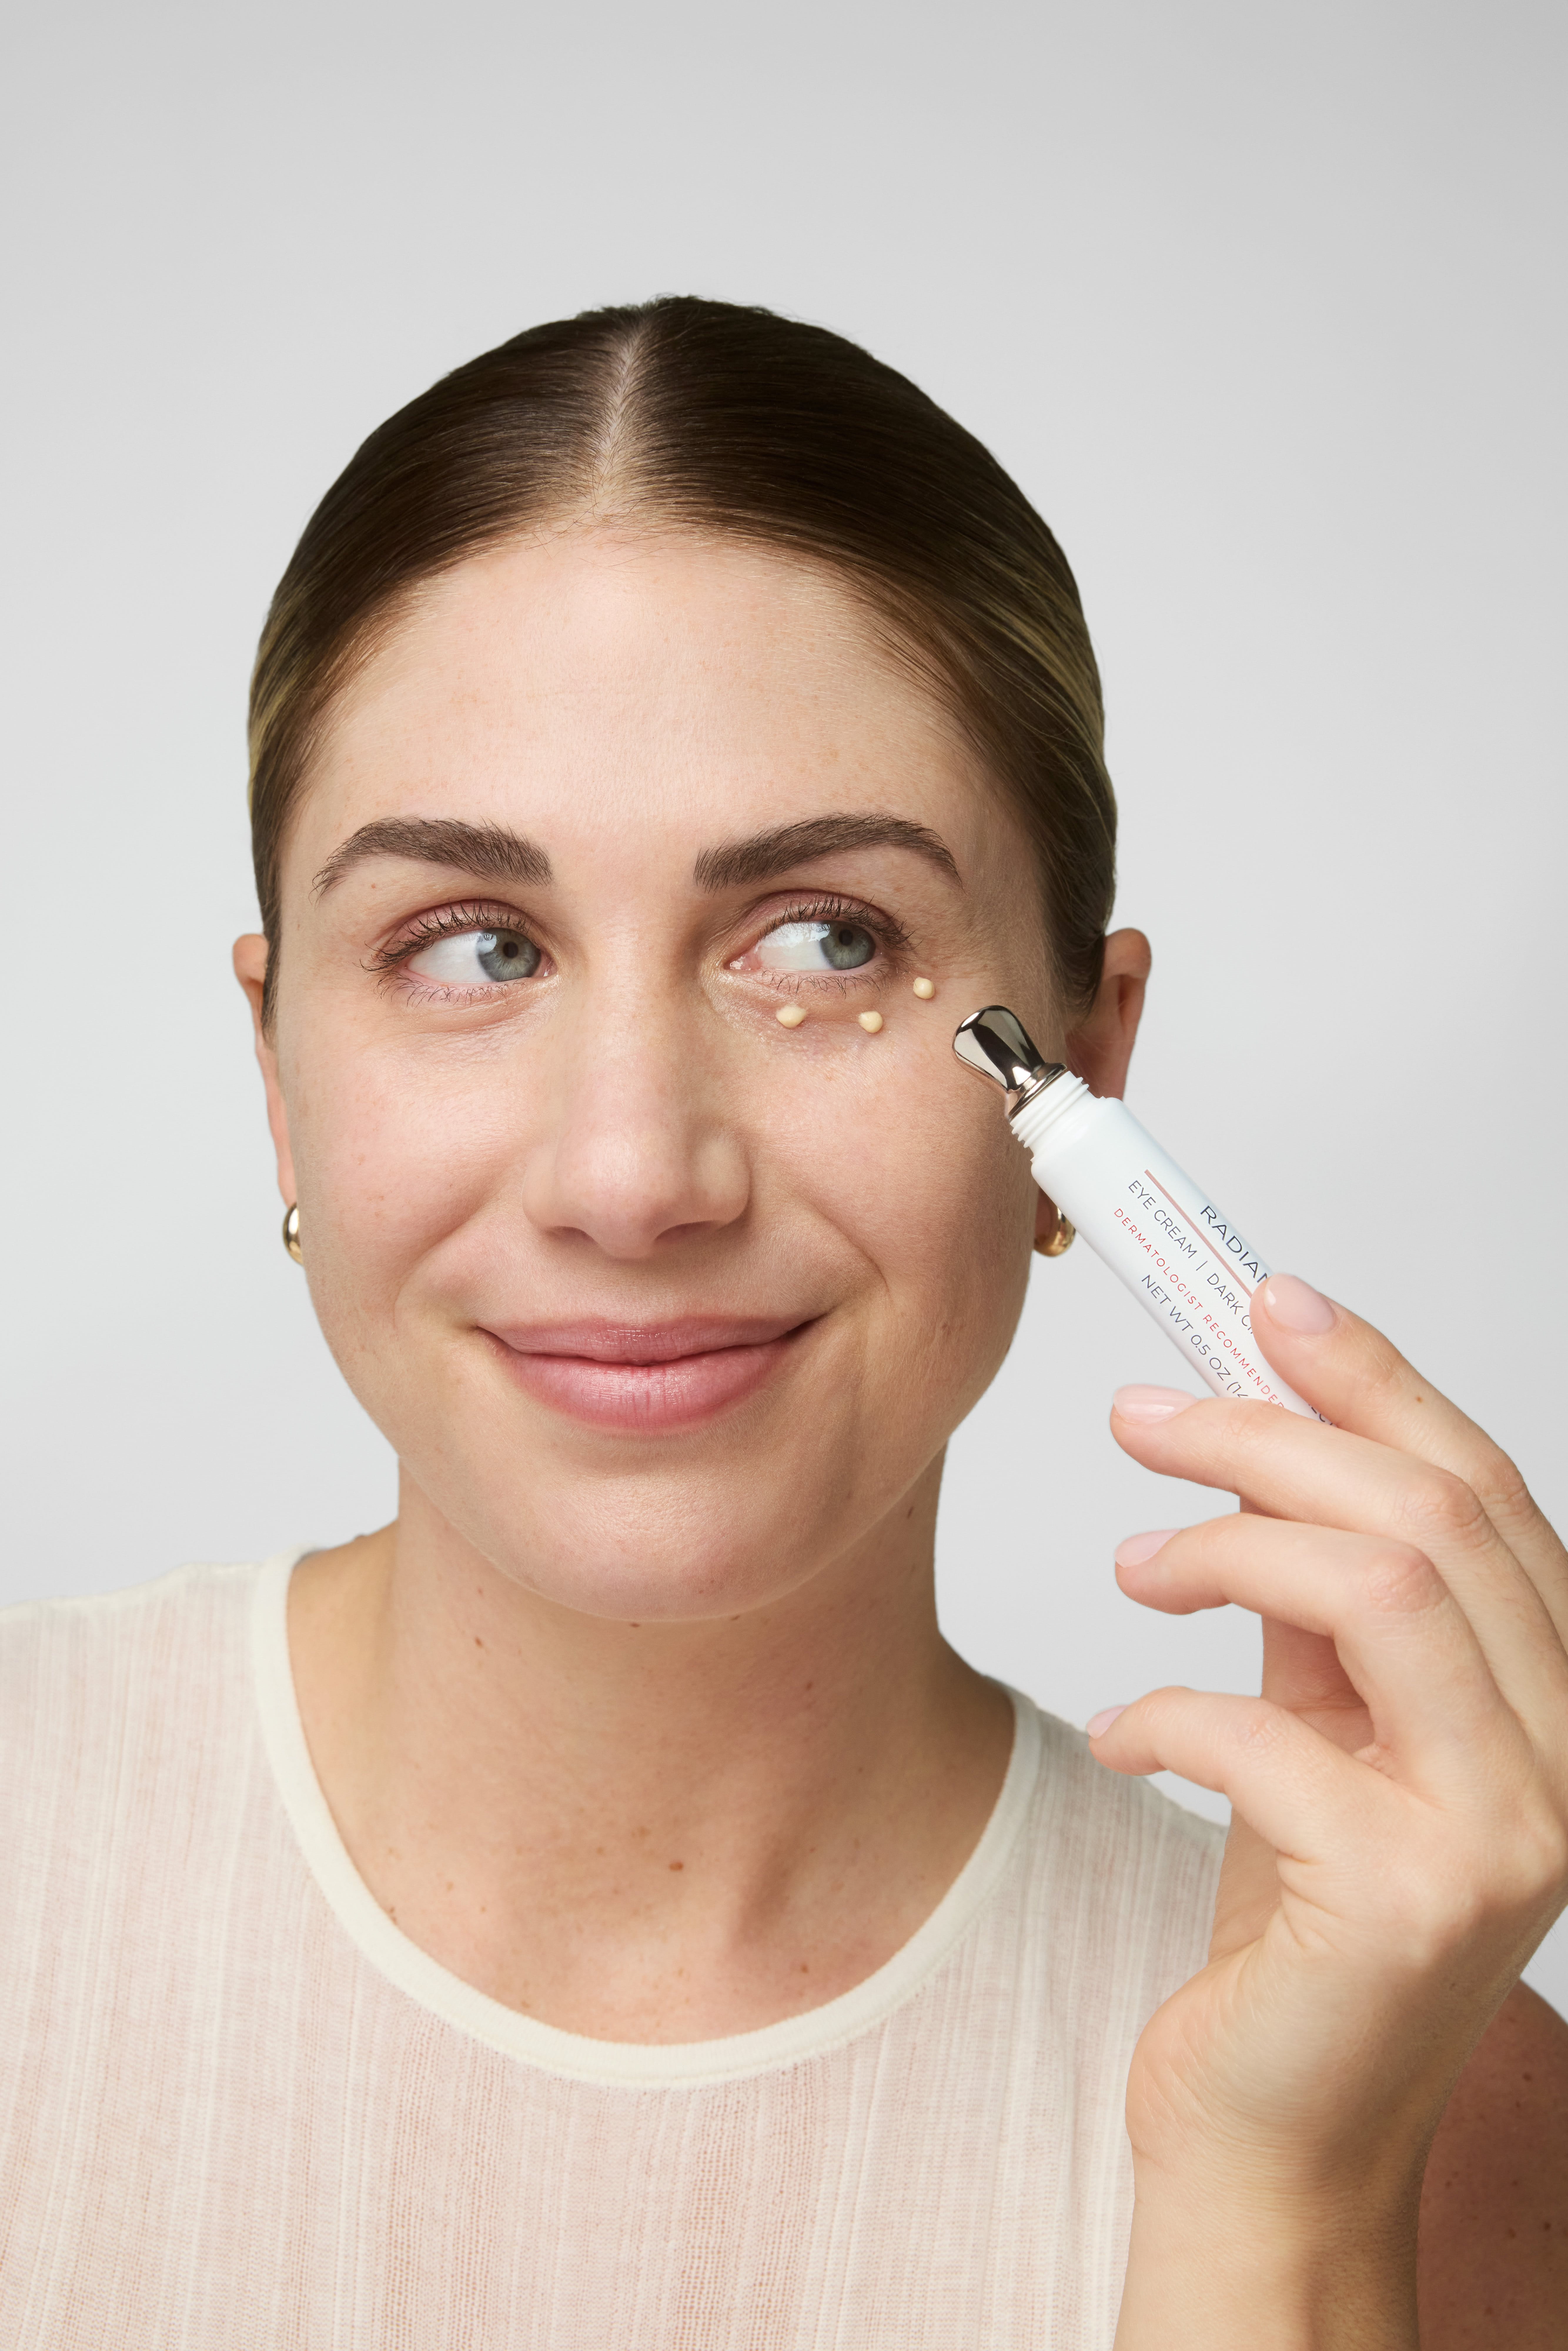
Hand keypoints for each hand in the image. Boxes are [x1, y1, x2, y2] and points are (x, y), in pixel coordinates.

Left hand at [1093, 1274, 1567, 2343]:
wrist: (1278, 2127)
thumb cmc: (1293, 1915)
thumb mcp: (1321, 1720)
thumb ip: (1319, 1595)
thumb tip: (1264, 1432)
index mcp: (1556, 1693)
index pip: (1484, 1486)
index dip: (1374, 1376)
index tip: (1263, 1302)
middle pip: (1424, 1514)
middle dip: (1265, 1437)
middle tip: (1142, 1416)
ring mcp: (1506, 1831)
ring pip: (1374, 1586)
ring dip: (1222, 1545)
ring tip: (1131, 1564)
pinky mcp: (1411, 1898)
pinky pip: (1266, 1732)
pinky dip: (1164, 1711)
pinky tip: (1125, 1730)